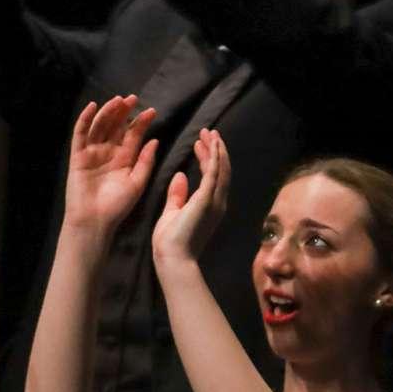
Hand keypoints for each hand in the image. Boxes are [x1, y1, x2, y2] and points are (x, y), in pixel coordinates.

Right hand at [62, 95, 158, 240]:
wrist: (95, 220)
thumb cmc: (117, 206)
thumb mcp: (137, 183)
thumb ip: (146, 161)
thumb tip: (155, 140)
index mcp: (125, 158)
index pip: (133, 135)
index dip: (141, 122)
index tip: (152, 111)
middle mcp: (109, 152)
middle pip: (116, 126)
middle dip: (124, 112)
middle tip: (133, 99)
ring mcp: (92, 152)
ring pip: (100, 126)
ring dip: (108, 112)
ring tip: (117, 100)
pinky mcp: (78, 155)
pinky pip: (80, 134)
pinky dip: (85, 119)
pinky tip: (93, 107)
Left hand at [151, 128, 231, 267]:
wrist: (173, 258)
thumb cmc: (171, 242)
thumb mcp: (173, 213)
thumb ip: (177, 195)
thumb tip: (180, 176)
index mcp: (209, 207)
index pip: (212, 177)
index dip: (208, 158)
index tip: (199, 144)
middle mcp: (217, 203)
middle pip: (221, 170)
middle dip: (215, 150)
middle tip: (208, 132)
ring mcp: (214, 201)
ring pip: (221, 169)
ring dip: (216, 149)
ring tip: (209, 133)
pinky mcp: (207, 200)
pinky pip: (214, 173)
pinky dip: (214, 157)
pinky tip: (211, 144)